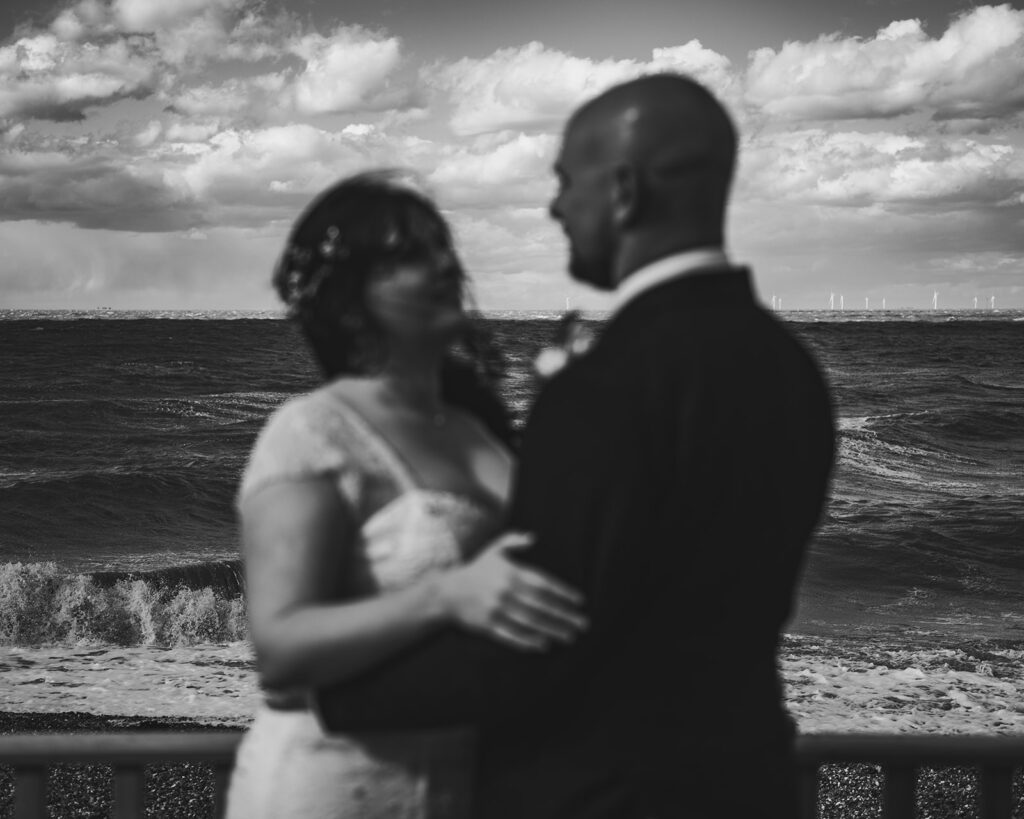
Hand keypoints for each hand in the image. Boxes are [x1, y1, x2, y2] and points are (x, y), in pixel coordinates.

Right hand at [438, 532, 587, 650]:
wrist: (446, 591)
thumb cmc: (475, 570)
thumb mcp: (493, 550)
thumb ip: (513, 541)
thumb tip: (534, 537)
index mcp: (510, 572)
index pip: (543, 583)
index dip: (563, 593)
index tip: (579, 601)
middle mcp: (505, 591)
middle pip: (541, 605)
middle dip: (563, 615)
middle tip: (582, 624)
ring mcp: (496, 610)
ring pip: (529, 622)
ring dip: (551, 630)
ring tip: (569, 636)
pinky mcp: (487, 626)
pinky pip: (511, 635)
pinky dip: (528, 641)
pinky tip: (543, 645)